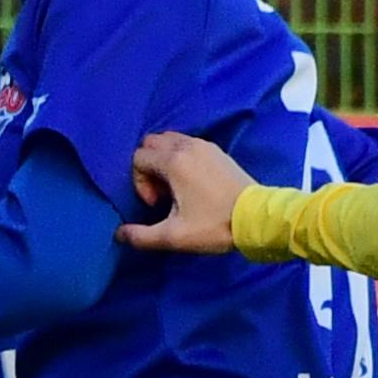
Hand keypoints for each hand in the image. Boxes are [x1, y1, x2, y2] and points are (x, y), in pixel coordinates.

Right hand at [118, 130, 254, 252]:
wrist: (257, 218)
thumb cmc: (215, 225)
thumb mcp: (174, 236)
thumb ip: (142, 236)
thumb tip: (119, 234)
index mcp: (174, 161)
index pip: (138, 158)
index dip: (139, 182)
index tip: (156, 204)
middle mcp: (187, 145)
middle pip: (151, 143)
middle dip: (148, 166)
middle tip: (162, 193)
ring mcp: (204, 145)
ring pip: (170, 140)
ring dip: (164, 160)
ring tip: (175, 188)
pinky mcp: (217, 151)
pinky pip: (188, 144)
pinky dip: (180, 157)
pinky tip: (191, 183)